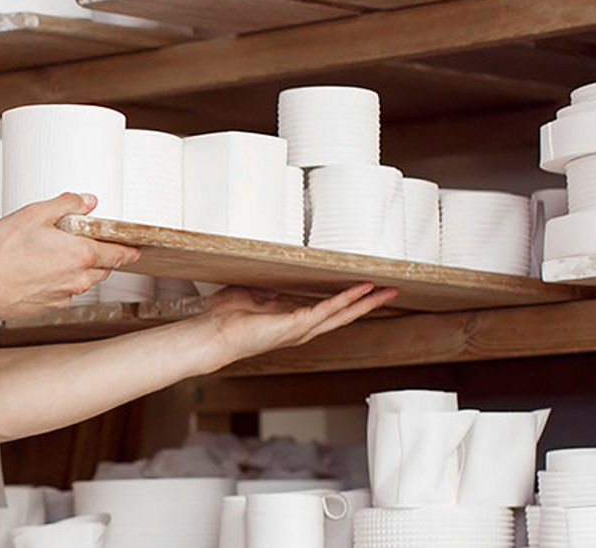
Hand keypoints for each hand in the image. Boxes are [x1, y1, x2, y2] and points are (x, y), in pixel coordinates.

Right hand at [0, 192, 140, 320]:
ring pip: (84, 281)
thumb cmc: (2, 253)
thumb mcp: (35, 214)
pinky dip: (61, 281)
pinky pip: (65, 291)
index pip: (118, 253)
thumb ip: (66, 204)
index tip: (134, 248)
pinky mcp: (48, 306)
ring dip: (80, 268)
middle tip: (91, 243)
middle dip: (102, 256)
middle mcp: (77, 279)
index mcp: (81, 254)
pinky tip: (42, 270)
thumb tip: (86, 201)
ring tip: (59, 253)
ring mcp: (63, 295)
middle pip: (103, 268)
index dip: (128, 249)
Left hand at [196, 283, 397, 371]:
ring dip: (365, 302)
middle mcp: (301, 327)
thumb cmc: (227, 318)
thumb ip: (267, 287)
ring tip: (387, 291)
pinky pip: (327, 310)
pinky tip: (362, 291)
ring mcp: (301, 328)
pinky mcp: (296, 325)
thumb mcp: (252, 293)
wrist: (215, 333)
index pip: (328, 309)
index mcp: (293, 319)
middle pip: (344, 314)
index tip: (366, 289)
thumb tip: (273, 273)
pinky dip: (345, 299)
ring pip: (342, 313)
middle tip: (391, 292)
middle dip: (369, 304)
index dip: (348, 300)